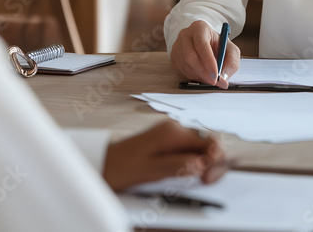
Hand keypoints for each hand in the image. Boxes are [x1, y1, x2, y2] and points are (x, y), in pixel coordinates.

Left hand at [102, 120, 229, 191]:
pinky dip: (191, 165)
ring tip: (196, 180)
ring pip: (198, 149)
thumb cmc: (116, 166)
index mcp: (172, 132)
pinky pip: (187, 153)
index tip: (208, 178)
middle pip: (206, 144)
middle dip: (212, 163)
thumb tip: (201, 164)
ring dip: (202, 165)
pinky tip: (184, 176)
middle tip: (206, 182)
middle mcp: (174, 130)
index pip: (209, 142)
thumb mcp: (147, 170)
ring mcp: (169, 136)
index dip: (215, 160)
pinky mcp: (165, 144)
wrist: (97, 164)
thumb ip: (176, 166)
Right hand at [170, 20, 240, 86]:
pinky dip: (193, 77)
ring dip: (199, 76)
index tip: (216, 75)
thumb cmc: (218, 45)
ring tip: (210, 78)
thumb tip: (224, 78)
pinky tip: (201, 76)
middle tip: (214, 81)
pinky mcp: (173, 57)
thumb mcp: (231, 50)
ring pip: (185, 65)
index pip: (201, 44)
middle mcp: (185, 34)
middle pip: (190, 56)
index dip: (208, 61)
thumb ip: (232, 63)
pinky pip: (181, 70)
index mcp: (200, 28)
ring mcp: (177, 46)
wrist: (207, 43)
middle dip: (203, 72)